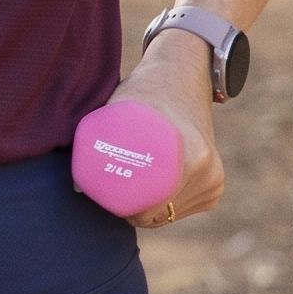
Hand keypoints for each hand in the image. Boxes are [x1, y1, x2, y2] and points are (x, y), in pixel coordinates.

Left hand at [111, 29, 224, 229]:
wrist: (179, 79)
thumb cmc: (141, 94)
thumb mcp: (116, 110)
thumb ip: (96, 143)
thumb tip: (77, 187)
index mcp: (191, 156)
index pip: (151, 207)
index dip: (124, 208)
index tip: (106, 196)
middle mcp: (209, 171)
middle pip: (158, 214)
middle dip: (132, 210)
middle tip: (110, 189)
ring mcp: (215, 180)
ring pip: (169, 214)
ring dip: (148, 206)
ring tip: (130, 177)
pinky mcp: (215, 185)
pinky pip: (180, 208)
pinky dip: (162, 202)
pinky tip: (151, 178)